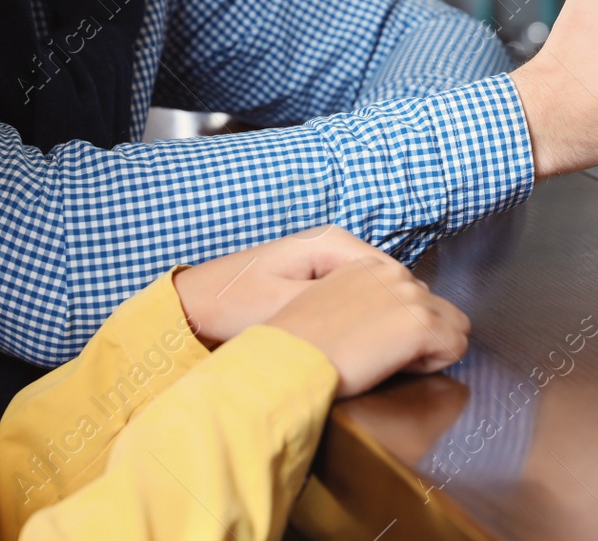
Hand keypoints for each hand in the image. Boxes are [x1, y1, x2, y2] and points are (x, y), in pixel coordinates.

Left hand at [172, 227, 397, 347]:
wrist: (193, 304)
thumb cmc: (231, 304)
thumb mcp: (285, 308)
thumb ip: (336, 308)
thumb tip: (384, 319)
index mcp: (333, 243)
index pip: (394, 273)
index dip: (404, 310)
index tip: (404, 345)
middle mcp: (335, 243)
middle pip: (389, 279)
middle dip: (394, 313)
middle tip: (391, 353)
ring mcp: (327, 258)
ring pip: (375, 288)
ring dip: (379, 316)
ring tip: (375, 351)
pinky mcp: (316, 275)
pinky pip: (356, 294)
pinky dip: (361, 316)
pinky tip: (354, 342)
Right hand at [265, 259, 470, 397]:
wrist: (286, 361)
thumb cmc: (299, 343)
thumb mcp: (327, 301)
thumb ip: (363, 296)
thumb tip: (389, 314)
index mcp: (371, 265)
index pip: (413, 294)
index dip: (399, 324)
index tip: (369, 338)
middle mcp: (395, 273)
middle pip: (437, 308)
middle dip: (419, 334)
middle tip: (379, 352)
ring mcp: (412, 296)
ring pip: (452, 325)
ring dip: (427, 347)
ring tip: (386, 360)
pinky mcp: (421, 323)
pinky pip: (454, 346)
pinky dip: (433, 363)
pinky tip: (395, 366)